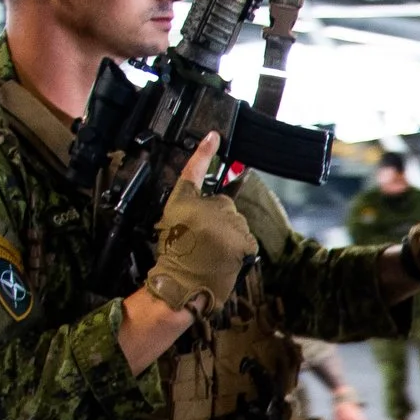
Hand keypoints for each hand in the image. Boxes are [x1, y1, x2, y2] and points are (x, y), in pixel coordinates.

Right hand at [142, 132, 256, 314]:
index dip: (204, 152)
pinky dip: (240, 249)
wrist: (181, 283)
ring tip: (212, 252)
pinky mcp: (242, 237)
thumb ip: (193, 209)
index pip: (194, 169)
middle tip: (204, 239)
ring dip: (230, 234)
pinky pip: (246, 240)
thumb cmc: (173, 257)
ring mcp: (227, 221)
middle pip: (224, 205)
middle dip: (219, 219)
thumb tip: (214, 208)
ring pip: (236, 223)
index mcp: (184, 199)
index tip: (214, 136)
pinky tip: (225, 257)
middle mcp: (207, 205)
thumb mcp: (172, 222)